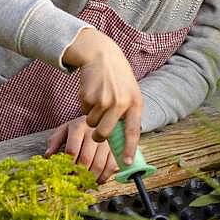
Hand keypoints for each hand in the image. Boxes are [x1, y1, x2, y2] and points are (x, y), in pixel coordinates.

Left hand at [45, 117, 117, 183]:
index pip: (72, 150)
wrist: (104, 117)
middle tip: (72, 184)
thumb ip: (55, 141)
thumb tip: (48, 156)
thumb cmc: (80, 127)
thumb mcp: (65, 129)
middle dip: (77, 175)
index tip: (64, 174)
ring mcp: (108, 141)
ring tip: (83, 184)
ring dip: (89, 179)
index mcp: (79, 127)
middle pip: (85, 159)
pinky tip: (96, 180)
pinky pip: (111, 167)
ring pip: (98, 165)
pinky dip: (103, 177)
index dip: (67, 165)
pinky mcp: (117, 149)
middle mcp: (94, 133)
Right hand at [62, 27, 141, 163]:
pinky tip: (93, 92)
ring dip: (92, 117)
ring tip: (99, 100)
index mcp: (135, 103)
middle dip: (98, 136)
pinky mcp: (88, 97)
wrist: (102, 55)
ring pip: (92, 124)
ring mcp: (104, 100)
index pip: (133, 131)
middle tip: (98, 131)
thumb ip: (128, 114)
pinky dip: (86, 106)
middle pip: (104, 134)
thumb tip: (121, 140)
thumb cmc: (118, 78)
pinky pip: (83, 112)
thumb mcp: (130, 93)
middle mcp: (121, 103)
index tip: (126, 163)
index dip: (129, 149)